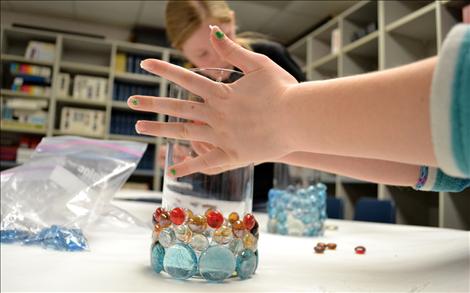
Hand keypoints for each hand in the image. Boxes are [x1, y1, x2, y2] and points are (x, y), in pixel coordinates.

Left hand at [128, 25, 298, 176]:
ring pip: (184, 133)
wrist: (299, 120)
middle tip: (130, 102)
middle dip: (152, 104)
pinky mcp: (231, 155)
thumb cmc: (284, 91)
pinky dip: (188, 167)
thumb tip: (212, 31)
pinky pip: (205, 162)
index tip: (144, 64)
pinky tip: (172, 170)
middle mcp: (216, 115)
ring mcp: (221, 136)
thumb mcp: (259, 65)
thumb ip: (233, 51)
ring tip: (140, 128)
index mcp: (221, 94)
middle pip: (177, 108)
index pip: (186, 79)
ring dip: (161, 130)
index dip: (164, 71)